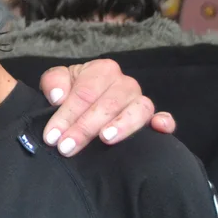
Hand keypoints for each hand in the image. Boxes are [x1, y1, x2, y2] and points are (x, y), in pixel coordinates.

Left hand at [38, 59, 175, 156]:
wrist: (85, 102)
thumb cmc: (71, 92)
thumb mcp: (57, 82)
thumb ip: (53, 82)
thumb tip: (57, 97)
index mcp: (101, 70)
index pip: (84, 93)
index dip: (66, 115)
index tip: (51, 137)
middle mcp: (124, 83)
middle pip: (108, 104)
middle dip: (84, 128)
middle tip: (66, 147)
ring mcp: (141, 101)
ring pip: (139, 109)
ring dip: (122, 124)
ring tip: (105, 139)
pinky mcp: (153, 118)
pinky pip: (165, 118)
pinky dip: (164, 122)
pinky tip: (158, 130)